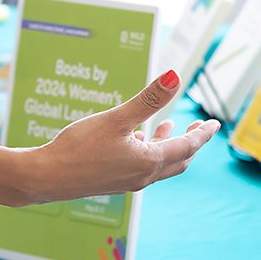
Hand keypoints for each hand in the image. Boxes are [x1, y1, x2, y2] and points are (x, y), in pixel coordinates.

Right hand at [12, 71, 219, 204]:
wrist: (45, 177)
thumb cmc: (78, 147)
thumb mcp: (116, 118)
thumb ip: (148, 99)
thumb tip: (175, 77)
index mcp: (148, 162)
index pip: (187, 147)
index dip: (203, 134)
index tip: (215, 124)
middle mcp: (142, 176)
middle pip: (178, 159)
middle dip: (191, 142)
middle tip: (200, 127)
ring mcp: (128, 181)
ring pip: (160, 164)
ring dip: (169, 145)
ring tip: (170, 125)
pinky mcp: (114, 182)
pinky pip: (142, 167)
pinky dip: (149, 151)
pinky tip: (135, 137)